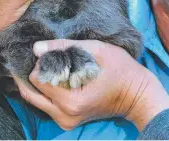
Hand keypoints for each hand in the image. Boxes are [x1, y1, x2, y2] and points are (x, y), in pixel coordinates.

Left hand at [14, 39, 168, 131]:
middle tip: (46, 60)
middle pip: (31, 93)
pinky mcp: (67, 122)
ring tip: (53, 67)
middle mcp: (64, 116)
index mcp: (70, 101)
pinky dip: (47, 91)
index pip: (37, 79)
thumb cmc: (121, 69)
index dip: (42, 63)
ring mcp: (65, 122)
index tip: (54, 54)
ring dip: (40, 83)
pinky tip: (58, 78)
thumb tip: (36, 48)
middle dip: (35, 74)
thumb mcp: (95, 50)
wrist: (137, 95)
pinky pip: (45, 105)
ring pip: (36, 99)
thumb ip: (63, 47)